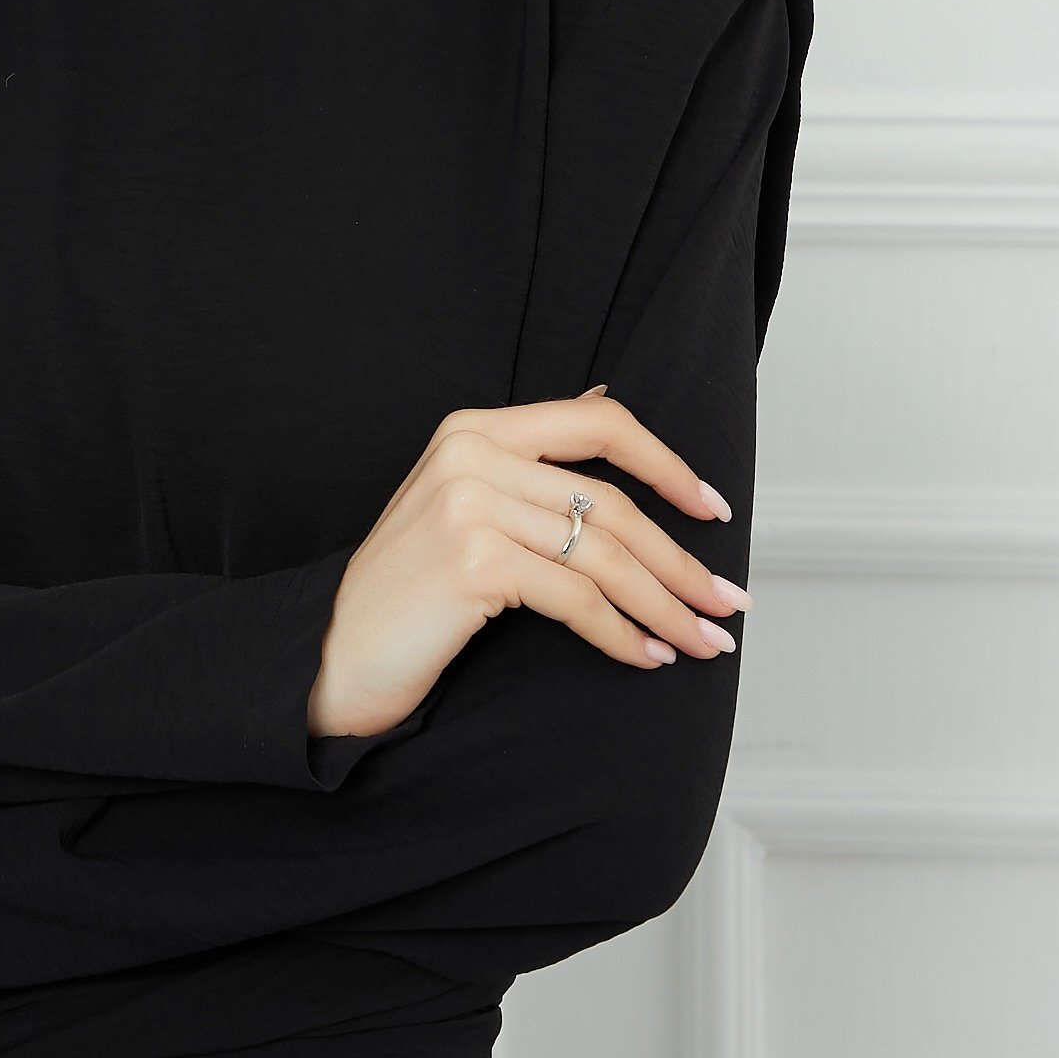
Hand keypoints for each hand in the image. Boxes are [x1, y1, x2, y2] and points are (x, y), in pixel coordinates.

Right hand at [307, 391, 749, 738]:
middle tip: (726, 602)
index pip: (598, 423)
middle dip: (680, 561)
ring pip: (603, 555)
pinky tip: (643, 657)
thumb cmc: (406, 592)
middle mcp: (471, 454)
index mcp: (473, 428)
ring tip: (700, 642)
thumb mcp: (463, 504)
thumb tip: (607, 400)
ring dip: (664, 606)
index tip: (715, 510)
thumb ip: (530, 458)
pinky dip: (620, 633)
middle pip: (612, 503)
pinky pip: (575, 597)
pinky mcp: (473, 560)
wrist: (332, 656)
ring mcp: (470, 504)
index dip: (668, 464)